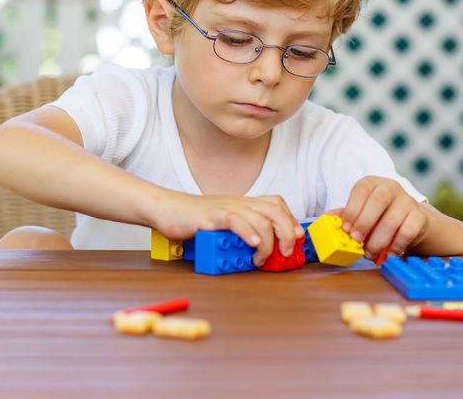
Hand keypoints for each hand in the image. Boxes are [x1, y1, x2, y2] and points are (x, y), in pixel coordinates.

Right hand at [153, 192, 304, 266]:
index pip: (277, 205)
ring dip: (269, 242)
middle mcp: (239, 203)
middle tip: (284, 254)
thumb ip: (241, 231)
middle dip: (288, 233)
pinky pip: (237, 221)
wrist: (166, 209)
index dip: (291, 221)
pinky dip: (249, 233)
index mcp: (243, 204)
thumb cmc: (193, 220)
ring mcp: (226, 208)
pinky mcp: (212, 217)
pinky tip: (252, 245)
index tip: (296, 239)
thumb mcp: (223, 224)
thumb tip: (260, 248)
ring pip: (262, 219)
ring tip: (261, 259)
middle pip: (276, 211)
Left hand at [327, 176, 428, 260]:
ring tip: (369, 252)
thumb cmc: (379, 214)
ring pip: (392, 220)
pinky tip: (388, 254)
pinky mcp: (420, 217)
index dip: (352, 209)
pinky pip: (407, 232)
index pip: (361, 190)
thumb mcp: (361, 210)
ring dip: (378, 241)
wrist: (412, 219)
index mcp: (372, 183)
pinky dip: (395, 246)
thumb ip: (346, 214)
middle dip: (365, 223)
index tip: (346, 228)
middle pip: (378, 201)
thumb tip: (326, 218)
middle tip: (357, 241)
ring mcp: (407, 201)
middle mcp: (390, 188)